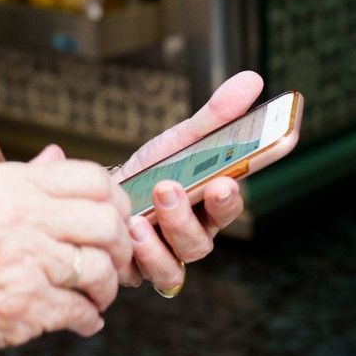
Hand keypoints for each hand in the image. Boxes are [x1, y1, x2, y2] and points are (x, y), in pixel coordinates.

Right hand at [0, 146, 134, 355]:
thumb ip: (22, 181)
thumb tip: (58, 155)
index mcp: (5, 184)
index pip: (91, 177)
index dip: (115, 201)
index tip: (116, 220)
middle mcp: (19, 216)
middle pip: (106, 222)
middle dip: (121, 247)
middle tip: (116, 263)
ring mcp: (24, 262)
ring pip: (100, 269)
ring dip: (106, 288)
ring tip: (96, 297)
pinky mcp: (24, 306)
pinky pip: (80, 310)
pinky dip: (88, 320)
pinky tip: (82, 321)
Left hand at [116, 71, 262, 293]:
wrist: (103, 193)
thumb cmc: (153, 169)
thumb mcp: (180, 140)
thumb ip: (216, 116)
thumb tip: (253, 79)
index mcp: (209, 207)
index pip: (228, 207)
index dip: (229, 199)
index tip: (225, 182)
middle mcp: (191, 239)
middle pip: (200, 243)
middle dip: (185, 219)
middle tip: (169, 189)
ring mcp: (163, 259)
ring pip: (172, 266)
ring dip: (157, 244)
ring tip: (139, 218)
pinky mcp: (134, 272)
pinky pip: (138, 277)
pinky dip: (130, 255)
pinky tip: (120, 228)